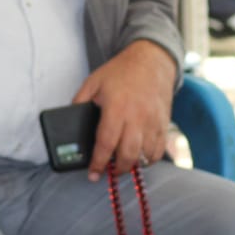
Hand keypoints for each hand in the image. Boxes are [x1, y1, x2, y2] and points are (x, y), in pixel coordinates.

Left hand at [73, 41, 178, 180]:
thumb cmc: (120, 71)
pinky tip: (140, 158)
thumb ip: (79, 102)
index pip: (106, 143)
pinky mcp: (164, 123)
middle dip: (117, 169)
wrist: (151, 61)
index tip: (92, 173)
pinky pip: (159, 150)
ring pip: (145, 155)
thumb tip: (70, 122)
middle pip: (128, 155)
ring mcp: (153, 122)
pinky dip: (149, 159)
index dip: (98, 162)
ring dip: (133, 165)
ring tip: (122, 165)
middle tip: (108, 171)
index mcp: (116, 108)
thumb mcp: (93, 82)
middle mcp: (137, 118)